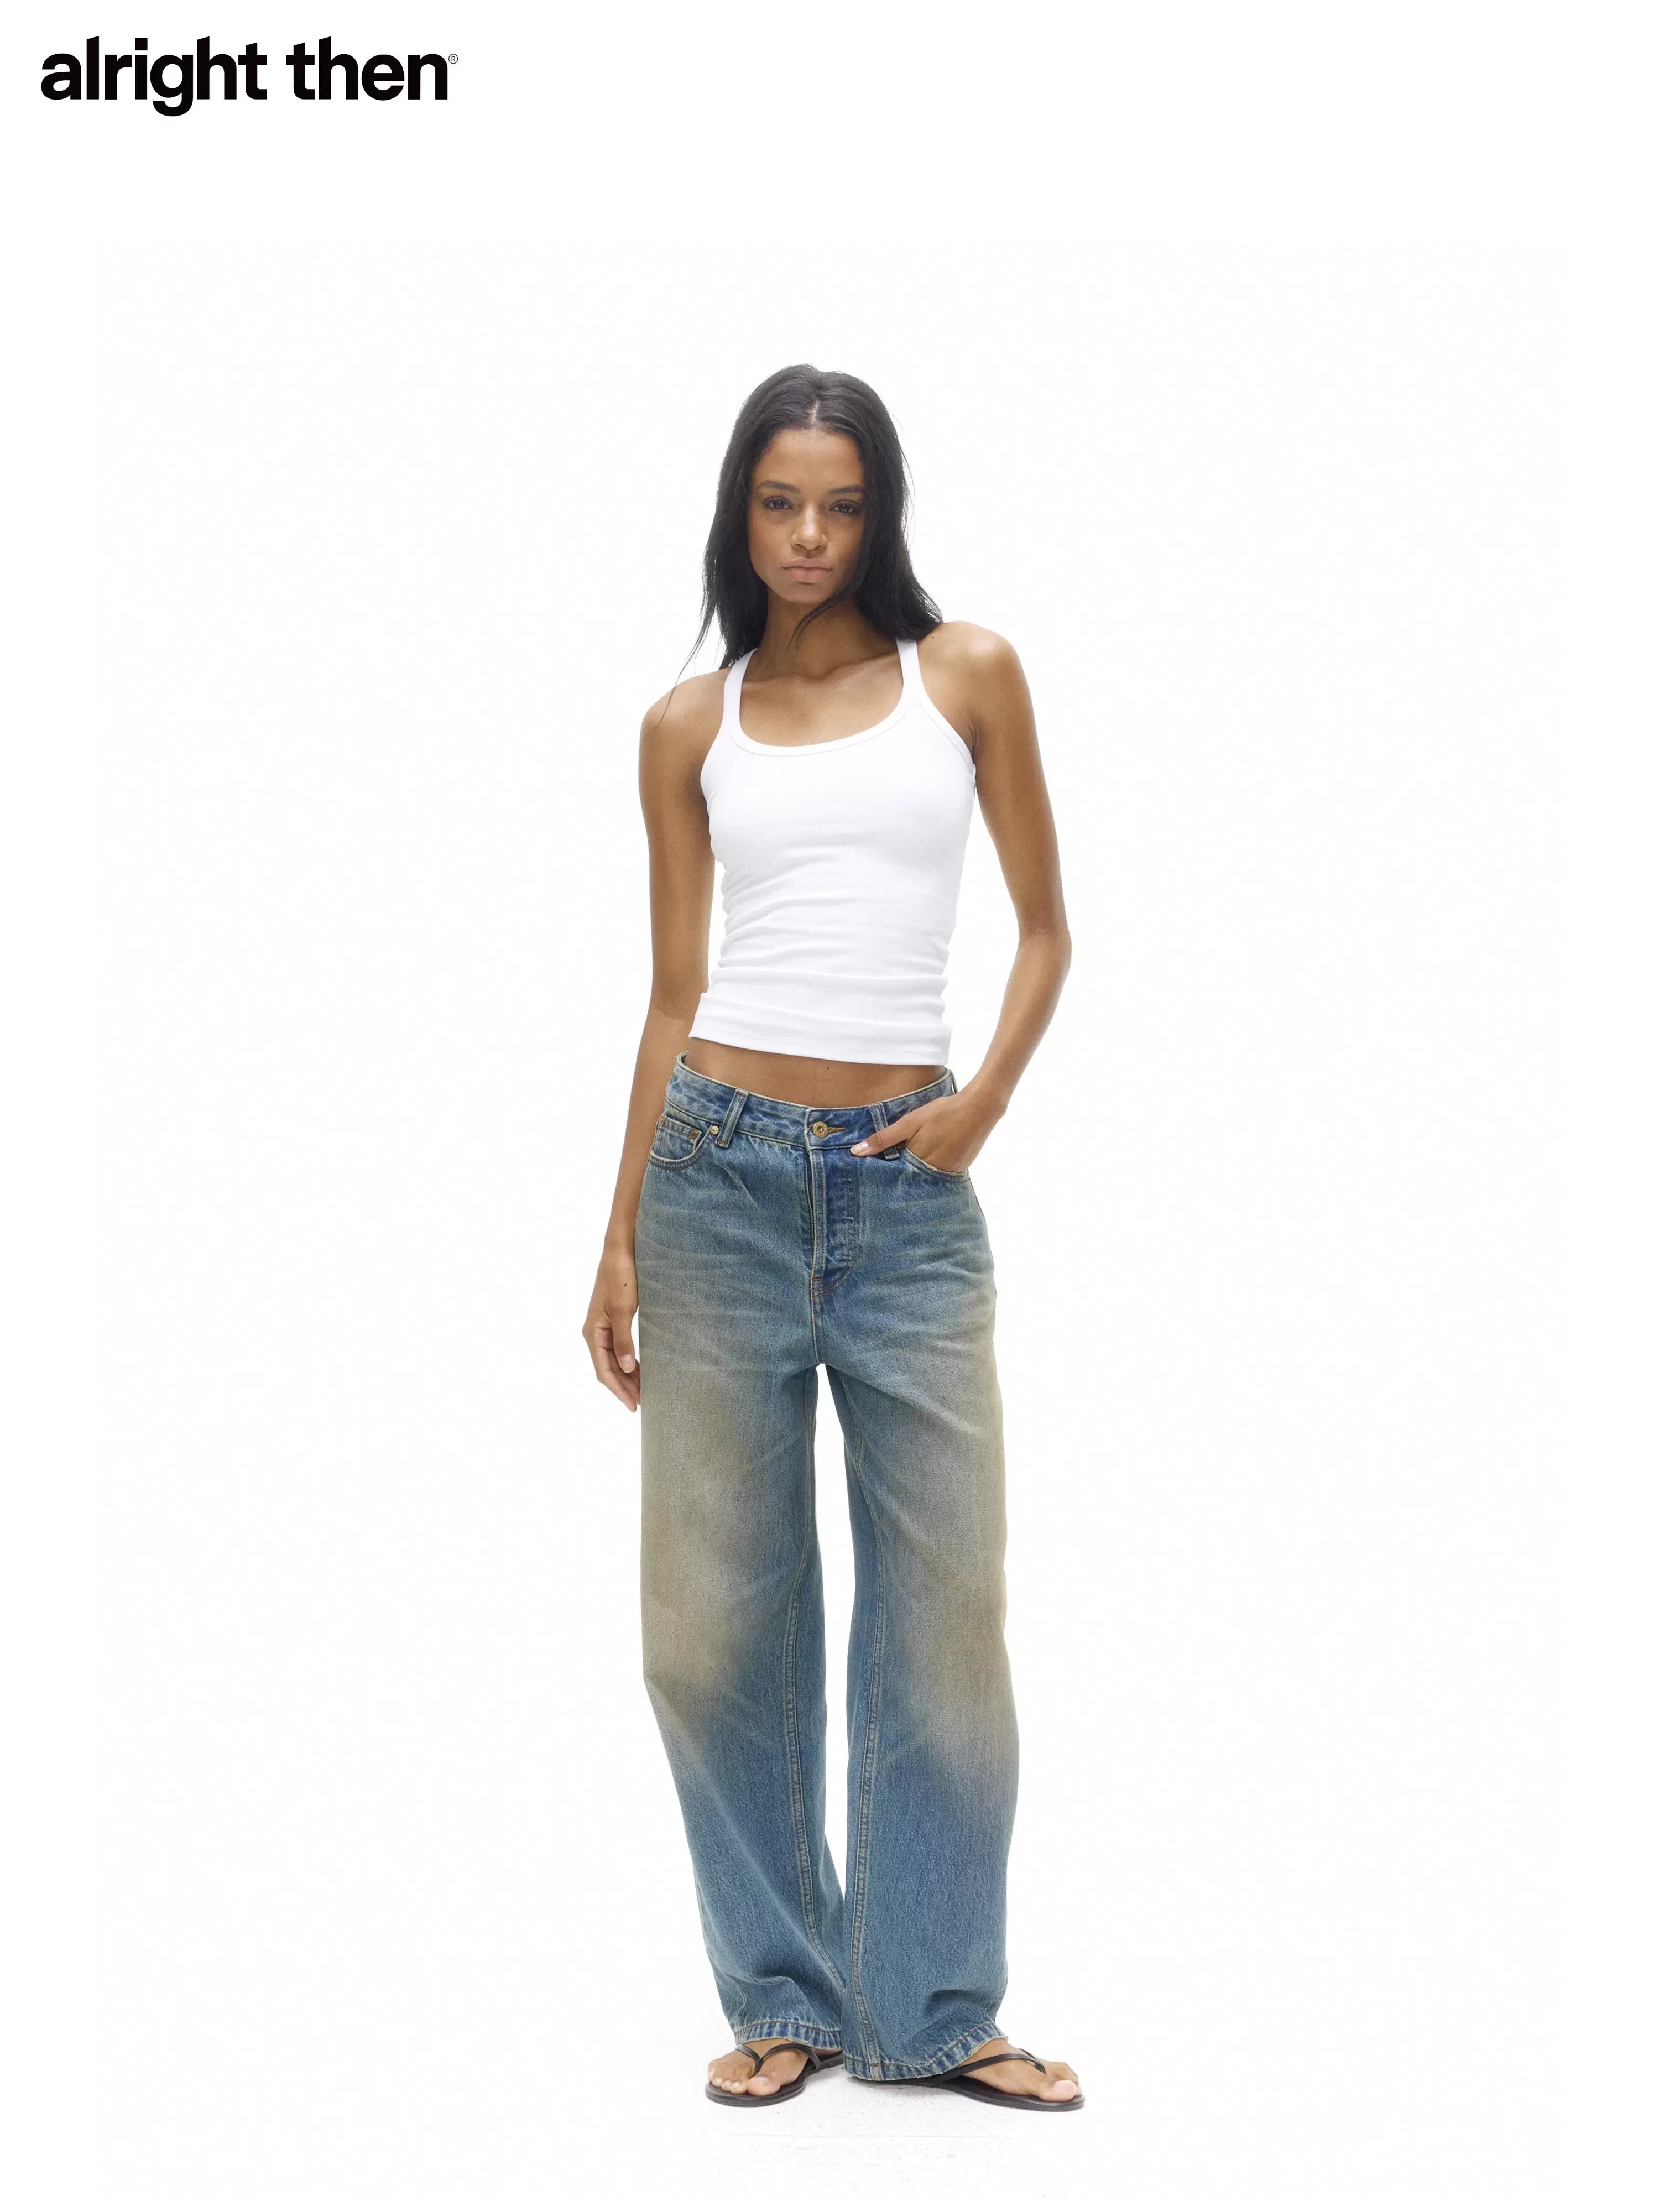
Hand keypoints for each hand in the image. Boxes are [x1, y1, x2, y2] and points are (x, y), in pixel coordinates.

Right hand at [584, 1242, 639, 1410]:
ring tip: (643, 1390)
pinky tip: (640, 1369)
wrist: (620, 1250)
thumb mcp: (623, 1310)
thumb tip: (626, 1368)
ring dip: (627, 1376)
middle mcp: (595, 1332)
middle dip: (624, 1386)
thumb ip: (624, 1340)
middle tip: (642, 1403)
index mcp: (593, 1332)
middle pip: (608, 1368)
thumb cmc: (621, 1277)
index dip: (618, 1389)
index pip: (603, 1370)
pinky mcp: (614, 1320)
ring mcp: (603, 1327)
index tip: (633, 1405)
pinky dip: (629, 1361)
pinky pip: (619, 1348)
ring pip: (613, 1359)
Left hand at [850, 1089, 1001, 1176]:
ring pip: (922, 1181)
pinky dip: (929, 1173)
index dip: (880, 1176)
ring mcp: (947, 1175)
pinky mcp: (958, 1173)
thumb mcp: (910, 1122)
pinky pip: (937, 1177)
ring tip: (905, 1169)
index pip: (892, 1177)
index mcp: (917, 1162)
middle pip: (907, 1181)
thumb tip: (856, 1152)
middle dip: (896, 1179)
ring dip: (913, 1176)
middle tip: (881, 1178)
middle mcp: (932, 1175)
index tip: (867, 1176)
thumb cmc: (943, 1113)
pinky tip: (926, 1163)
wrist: (980, 1109)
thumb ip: (884, 1138)